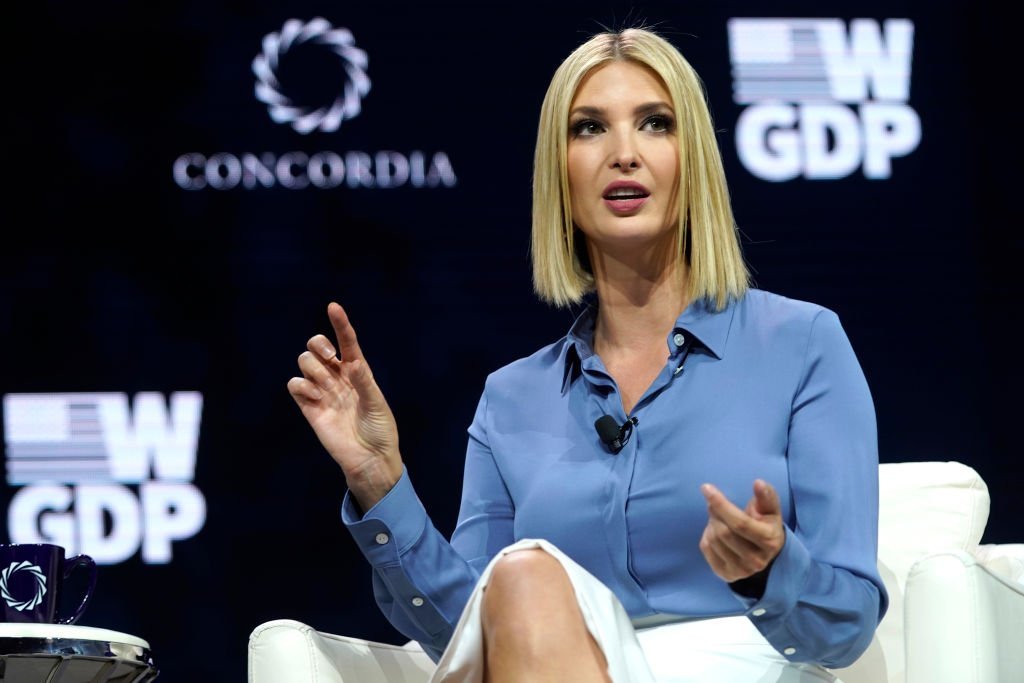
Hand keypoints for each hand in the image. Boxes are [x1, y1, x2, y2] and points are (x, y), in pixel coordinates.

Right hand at [287, 302, 402, 510]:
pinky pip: (295, 384)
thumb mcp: (377, 404)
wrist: (369, 458)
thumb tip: (352, 362)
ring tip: (326, 388)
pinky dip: (301, 385)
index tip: (333, 307)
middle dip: (319, 344)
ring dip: (313, 368)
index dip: (340, 324)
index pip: (347, 342)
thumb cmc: (379, 429)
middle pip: (317, 347)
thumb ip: (364, 382)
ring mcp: (322, 390)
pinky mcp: (309, 406)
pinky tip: (315, 397)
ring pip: (305, 362)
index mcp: (358, 372)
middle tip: (330, 357)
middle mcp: (337, 377)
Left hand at [698, 479, 784, 582]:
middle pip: (723, 532)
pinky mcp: (726, 574)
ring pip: (713, 539)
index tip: (706, 488)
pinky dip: (707, 535)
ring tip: (719, 518)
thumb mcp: (770, 510)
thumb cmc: (766, 525)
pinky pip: (706, 548)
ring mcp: (741, 570)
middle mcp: (756, 560)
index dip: (721, 504)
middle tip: (714, 504)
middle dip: (715, 512)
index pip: (740, 523)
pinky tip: (715, 531)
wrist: (764, 553)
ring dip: (711, 523)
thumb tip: (758, 483)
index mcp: (769, 541)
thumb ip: (766, 496)